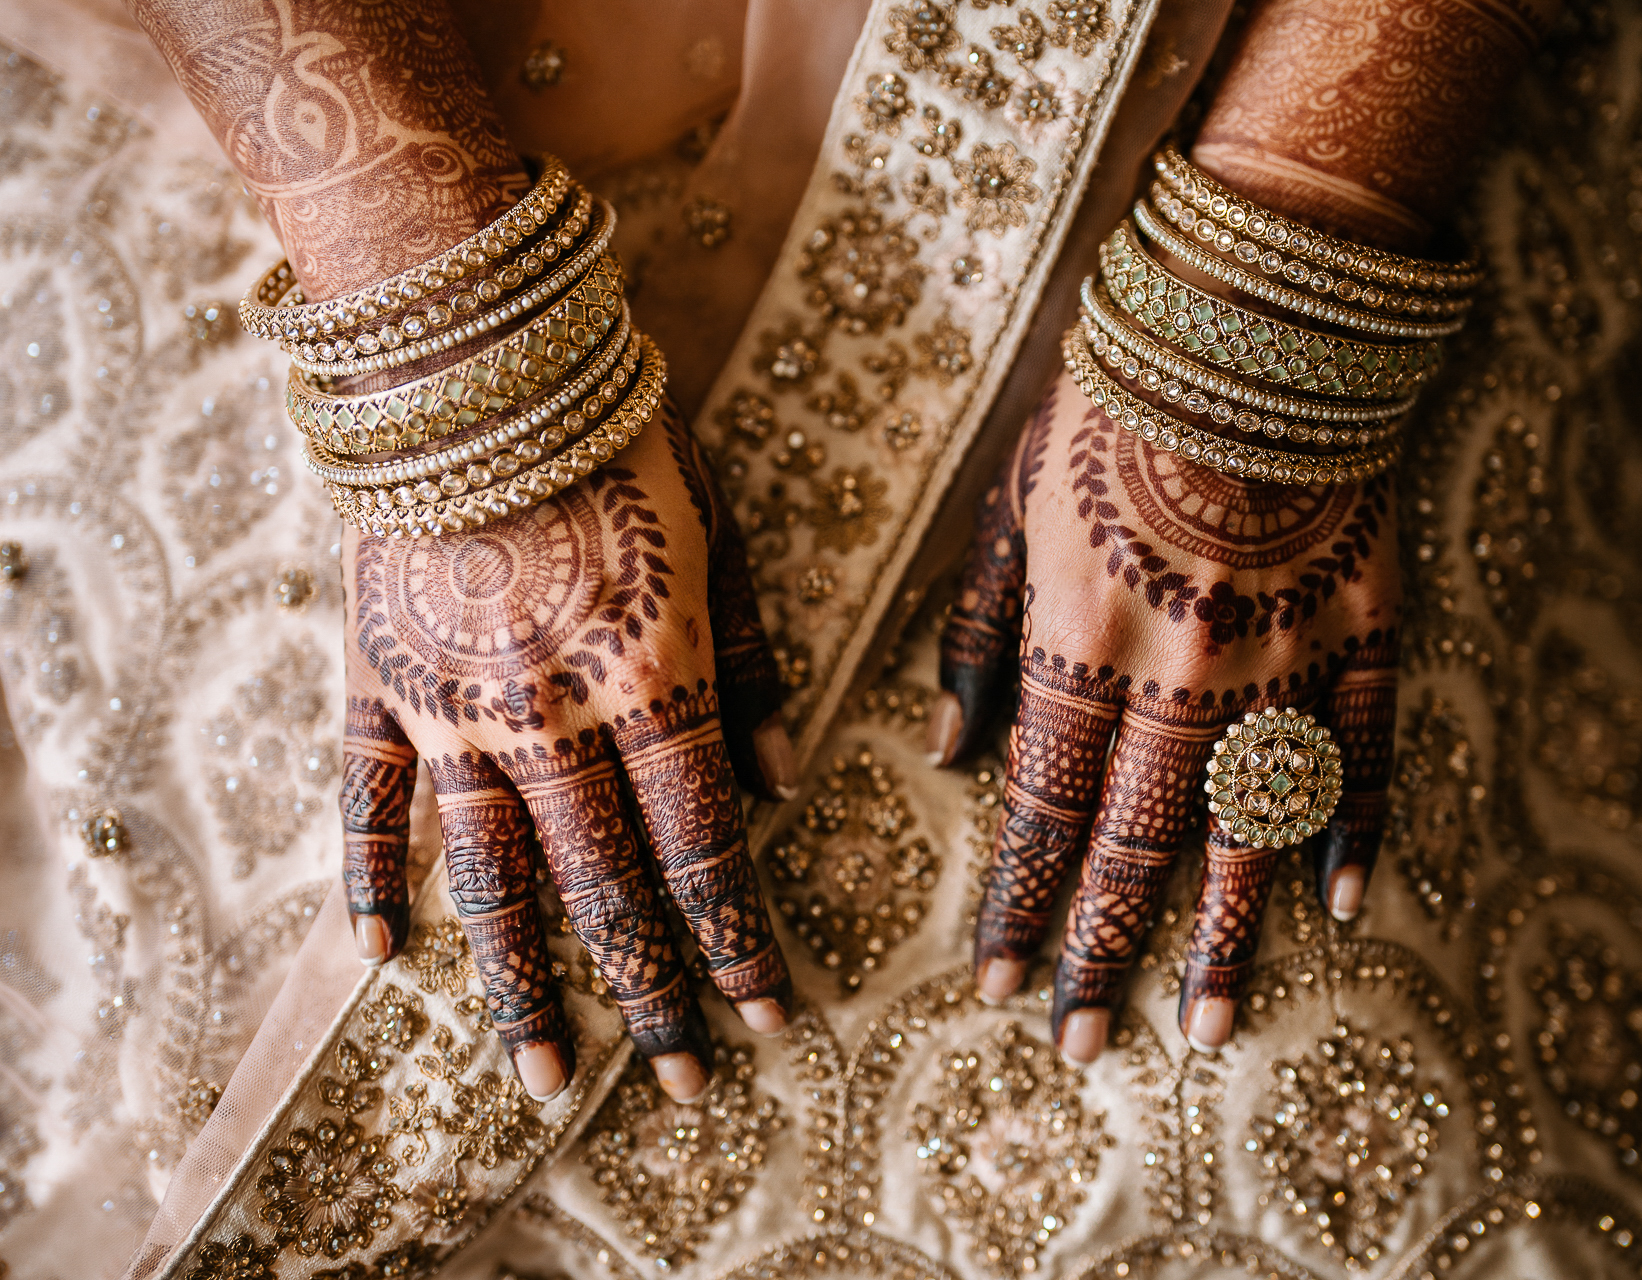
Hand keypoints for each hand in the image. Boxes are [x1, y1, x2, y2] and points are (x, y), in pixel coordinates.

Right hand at [340, 399, 795, 1103]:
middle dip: (652, 992)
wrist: (478, 356)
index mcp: (648, 682)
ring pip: (488, 878)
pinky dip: (368, 879)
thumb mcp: (719, 542)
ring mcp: (452, 709)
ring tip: (543, 1077)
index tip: (768, 1015)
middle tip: (684, 1081)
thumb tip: (780, 785)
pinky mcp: (376, 682)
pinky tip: (384, 957)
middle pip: (605, 888)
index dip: (738, 940)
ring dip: (521, 983)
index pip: (701, 849)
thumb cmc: (623, 438)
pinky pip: (365, 803)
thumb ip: (747, 668)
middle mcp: (550, 719)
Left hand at [930, 373, 1399, 1062]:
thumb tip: (946, 749)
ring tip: (1210, 1026)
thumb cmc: (1110, 403)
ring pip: (1247, 827)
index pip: (1043, 806)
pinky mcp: (1365, 628)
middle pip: (1136, 842)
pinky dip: (1356, 828)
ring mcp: (1284, 656)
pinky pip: (1365, 750)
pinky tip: (1343, 904)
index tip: (998, 984)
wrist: (1252, 312)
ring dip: (1226, 934)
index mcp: (1083, 637)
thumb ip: (981, 635)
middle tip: (1082, 1043)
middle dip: (1102, 950)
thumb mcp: (1012, 504)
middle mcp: (1182, 669)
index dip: (1019, 903)